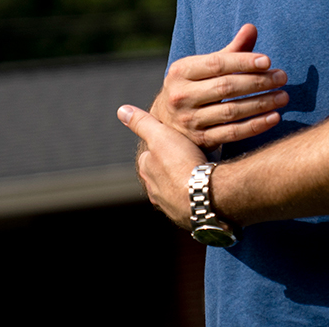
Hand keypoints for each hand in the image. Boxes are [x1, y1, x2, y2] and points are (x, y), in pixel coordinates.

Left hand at [118, 104, 207, 226]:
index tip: (174, 142)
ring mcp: (171, 206)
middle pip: (161, 175)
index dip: (162, 147)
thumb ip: (142, 123)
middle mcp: (155, 191)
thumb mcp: (161, 135)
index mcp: (147, 171)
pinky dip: (196, 197)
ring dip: (184, 184)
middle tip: (188, 157)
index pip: (149, 155)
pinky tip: (207, 190)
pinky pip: (191, 204)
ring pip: (175, 191)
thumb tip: (122, 110)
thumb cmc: (182, 163)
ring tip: (199, 174)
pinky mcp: (189, 217)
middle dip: (171, 168)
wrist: (205, 195)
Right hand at [152, 23, 288, 148]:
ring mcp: (189, 121)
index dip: (243, 61)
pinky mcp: (200, 141)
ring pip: (231, 111)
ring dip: (261, 104)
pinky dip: (255, 126)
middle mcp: (181, 96)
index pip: (217, 64)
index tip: (268, 61)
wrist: (167, 121)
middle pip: (226, 87)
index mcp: (181, 71)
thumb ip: (230, 50)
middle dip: (258, 82)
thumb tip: (251, 28)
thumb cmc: (193, 86)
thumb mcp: (203, 67)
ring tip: (283, 97)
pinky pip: (232, 133)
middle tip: (282, 77)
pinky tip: (274, 117)